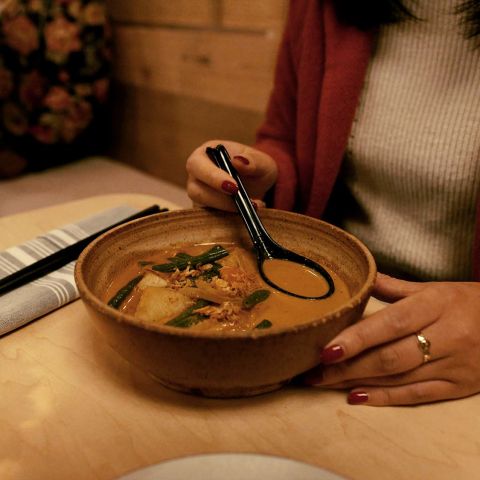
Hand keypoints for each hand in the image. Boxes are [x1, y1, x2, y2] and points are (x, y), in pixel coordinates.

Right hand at [186, 140, 277, 211]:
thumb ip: (253, 161)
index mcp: (204, 154)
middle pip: (195, 190)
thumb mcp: (261, 161)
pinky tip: (248, 212)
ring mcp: (198, 195)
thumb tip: (238, 161)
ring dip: (228, 210)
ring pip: (203, 207)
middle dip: (220, 199)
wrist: (258, 184)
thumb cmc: (255, 167)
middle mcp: (196, 176)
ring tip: (254, 205)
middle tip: (244, 201)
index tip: (234, 187)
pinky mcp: (204, 211)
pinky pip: (210, 219)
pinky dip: (230, 218)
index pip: (197, 164)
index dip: (212, 177)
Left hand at [304, 273, 479, 405]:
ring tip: (324, 383)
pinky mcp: (459, 387)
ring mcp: (454, 365)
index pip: (391, 323)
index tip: (326, 349)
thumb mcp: (435, 289)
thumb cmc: (468, 302)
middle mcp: (447, 336)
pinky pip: (417, 395)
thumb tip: (360, 279)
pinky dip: (385, 398)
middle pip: (390, 356)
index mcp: (436, 305)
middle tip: (313, 372)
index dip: (358, 337)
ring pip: (399, 378)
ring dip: (358, 382)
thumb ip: (395, 287)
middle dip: (348, 366)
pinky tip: (356, 397)